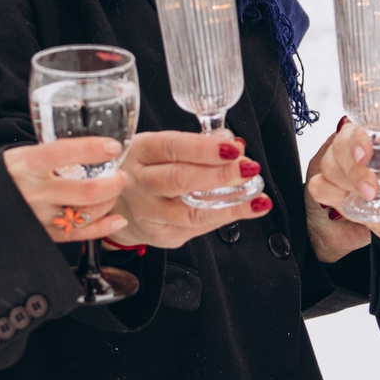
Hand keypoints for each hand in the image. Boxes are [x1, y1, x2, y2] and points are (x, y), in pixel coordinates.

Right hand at [3, 138, 129, 243]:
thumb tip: (89, 147)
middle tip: (120, 175)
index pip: (60, 154)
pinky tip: (117, 219)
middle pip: (84, 191)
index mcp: (23, 165)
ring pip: (85, 213)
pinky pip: (78, 234)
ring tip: (113, 192)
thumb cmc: (2, 178)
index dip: (89, 149)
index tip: (112, 146)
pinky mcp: (43, 235)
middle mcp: (32, 192)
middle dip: (112, 183)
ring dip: (108, 202)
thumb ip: (48, 156)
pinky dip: (103, 228)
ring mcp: (38, 217)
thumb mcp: (18, 158)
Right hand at [113, 129, 270, 247]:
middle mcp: (139, 183)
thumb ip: (198, 145)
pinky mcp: (162, 234)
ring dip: (230, 204)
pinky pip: (197, 228)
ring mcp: (149, 212)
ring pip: (190, 212)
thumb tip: (235, 145)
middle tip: (248, 169)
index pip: (171, 147)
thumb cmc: (148, 169)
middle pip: (179, 179)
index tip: (232, 148)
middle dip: (219, 174)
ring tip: (256, 197)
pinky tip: (243, 209)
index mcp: (140, 152)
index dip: (203, 148)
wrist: (123, 205)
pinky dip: (223, 217)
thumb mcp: (163, 148)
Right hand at [303, 119, 379, 256]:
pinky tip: (349, 200)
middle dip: (353, 170)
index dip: (358, 139)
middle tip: (371, 191)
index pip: (359, 128)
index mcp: (378, 135)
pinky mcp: (335, 189)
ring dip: (346, 184)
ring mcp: (344, 168)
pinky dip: (330, 194)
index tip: (365, 156)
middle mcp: (357, 147)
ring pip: (328, 166)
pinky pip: (318, 186)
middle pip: (338, 146)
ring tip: (370, 197)